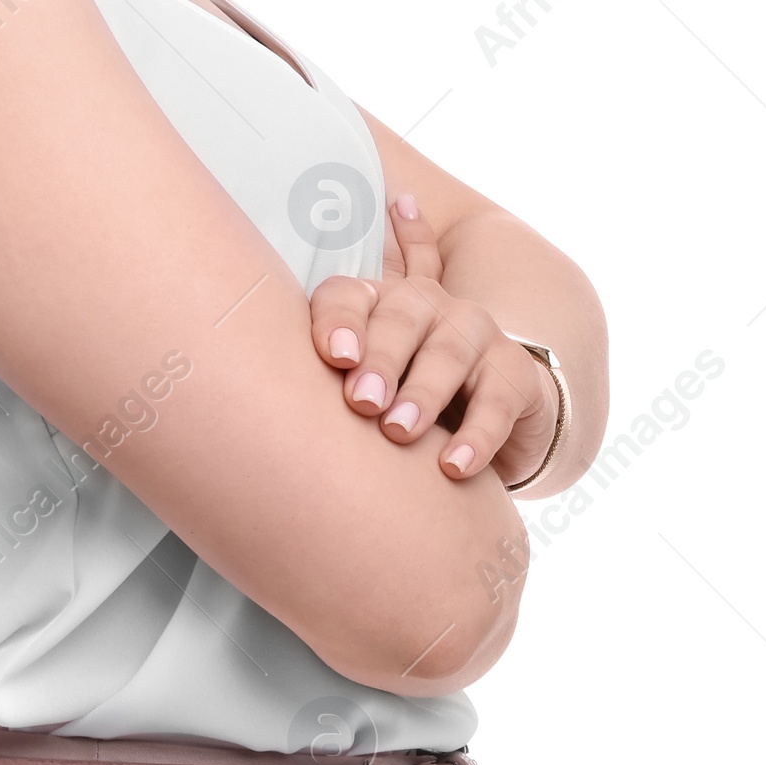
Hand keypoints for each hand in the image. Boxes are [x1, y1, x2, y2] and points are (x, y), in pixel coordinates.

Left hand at [308, 192, 559, 484]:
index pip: (346, 297)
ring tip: (398, 432)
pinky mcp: (514, 373)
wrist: (488, 419)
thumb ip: (318, 382)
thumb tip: (251, 422)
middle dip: (379, 359)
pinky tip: (453, 467)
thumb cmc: (398, 399)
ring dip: (422, 393)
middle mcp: (426, 305)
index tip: (334, 359)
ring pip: (447, 354)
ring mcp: (474, 332)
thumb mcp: (358, 390)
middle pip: (400, 319)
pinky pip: (496, 401)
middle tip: (362, 403)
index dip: (337, 322)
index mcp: (376, 302)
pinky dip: (476, 437)